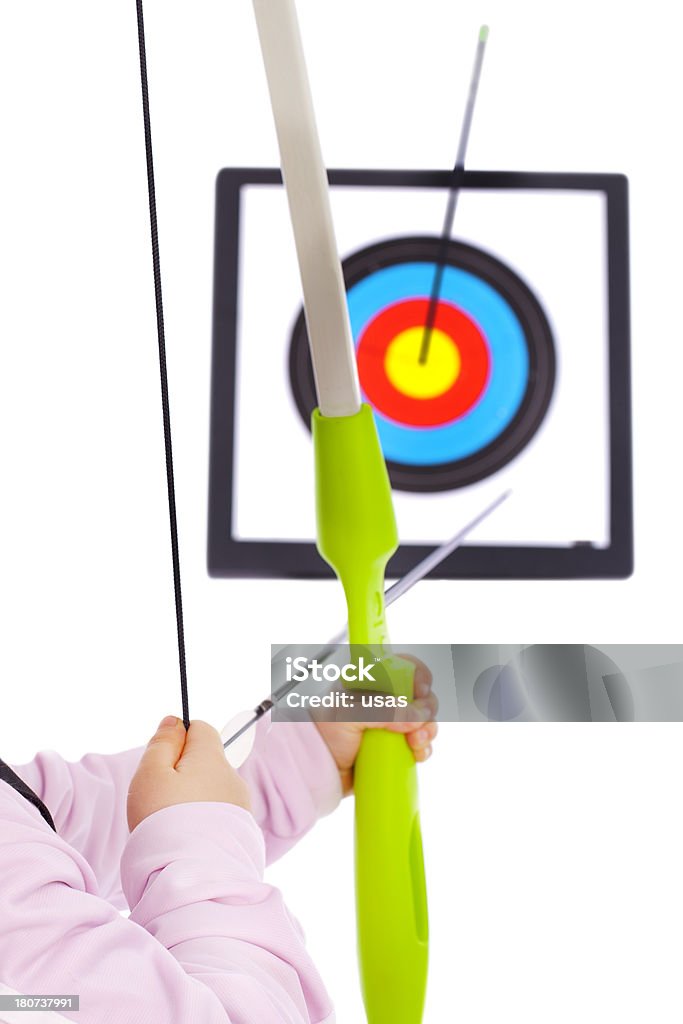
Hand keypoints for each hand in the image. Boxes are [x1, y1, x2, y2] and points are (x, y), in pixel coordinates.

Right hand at [127, 716, 250, 831]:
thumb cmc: (164, 821)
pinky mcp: (241, 832)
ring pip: (211, 790)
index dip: (177, 740)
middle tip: (160, 799)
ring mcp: (240, 806)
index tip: (161, 763)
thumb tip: (174, 722)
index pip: (200, 729)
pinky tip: (187, 840)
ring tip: (172, 825)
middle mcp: (232, 777)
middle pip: (205, 761)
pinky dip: (203, 821)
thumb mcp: (150, 774)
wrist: (191, 876)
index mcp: (212, 757)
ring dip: (192, 800)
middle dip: (182, 773)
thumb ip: (162, 743)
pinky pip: (218, 816)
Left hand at [315, 656, 437, 796]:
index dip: (418, 676)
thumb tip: (417, 717)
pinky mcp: (394, 747)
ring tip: (415, 744)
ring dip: (427, 732)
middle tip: (417, 727)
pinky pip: (420, 744)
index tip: (420, 691)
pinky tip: (416, 755)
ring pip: (425, 721)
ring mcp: (391, 724)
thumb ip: (384, 710)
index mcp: (373, 680)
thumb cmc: (323, 731)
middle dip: (426, 711)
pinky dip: (423, 749)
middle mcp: (385, 700)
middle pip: (421, 696)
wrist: (313, 765)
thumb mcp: (351, 712)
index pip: (405, 666)